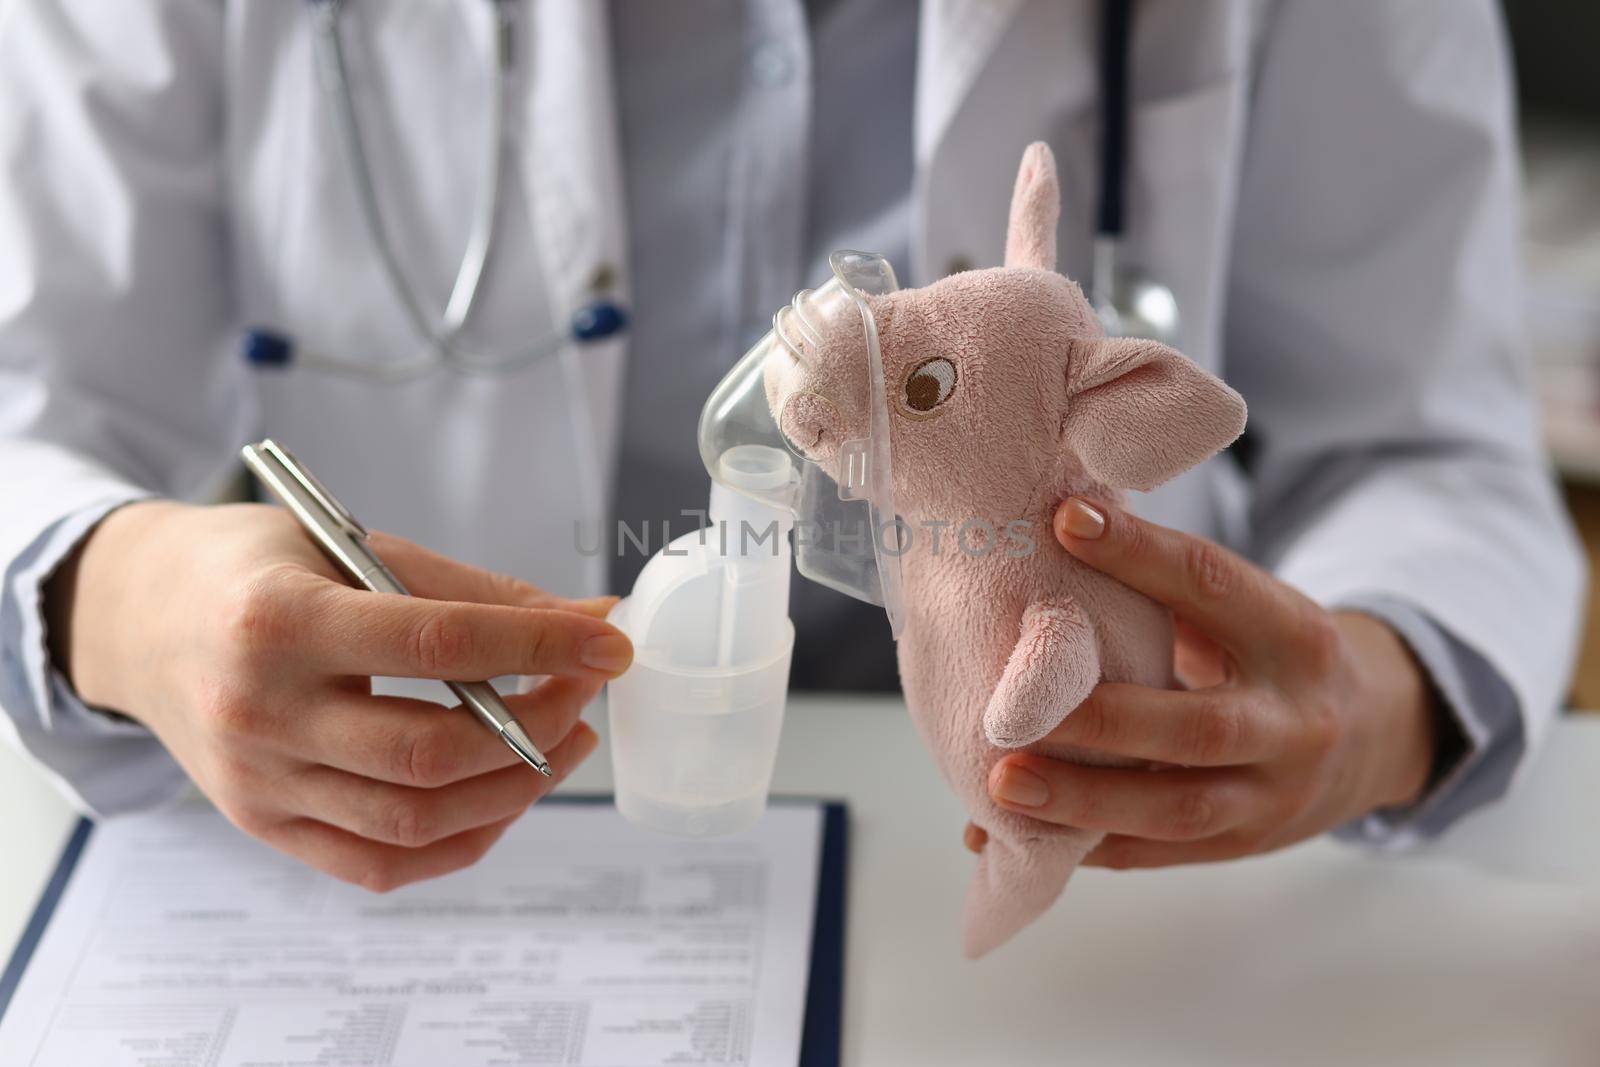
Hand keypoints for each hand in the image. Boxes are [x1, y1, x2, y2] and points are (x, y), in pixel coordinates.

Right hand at [46, 501, 632, 889]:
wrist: (138, 618)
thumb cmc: (258, 569)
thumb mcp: (356, 546)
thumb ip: (475, 592)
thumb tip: (595, 622)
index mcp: (279, 621)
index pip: (437, 645)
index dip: (539, 648)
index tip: (609, 644)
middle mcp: (260, 713)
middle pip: (431, 753)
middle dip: (538, 726)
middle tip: (584, 690)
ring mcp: (257, 784)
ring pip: (414, 821)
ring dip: (515, 789)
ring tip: (561, 739)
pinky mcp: (263, 827)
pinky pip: (381, 864)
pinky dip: (461, 839)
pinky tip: (502, 793)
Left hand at [964, 496, 1437, 868]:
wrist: (1374, 736)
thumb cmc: (1268, 653)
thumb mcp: (1251, 608)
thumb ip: (1171, 587)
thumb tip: (1058, 527)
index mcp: (1293, 636)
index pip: (1212, 586)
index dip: (1139, 554)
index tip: (1063, 523)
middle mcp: (1292, 721)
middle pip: (1198, 725)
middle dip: (1100, 718)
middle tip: (1011, 705)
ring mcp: (1272, 795)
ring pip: (1177, 807)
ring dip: (1082, 799)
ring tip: (1001, 781)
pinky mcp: (1240, 845)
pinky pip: (1155, 852)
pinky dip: (1081, 847)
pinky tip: (1011, 836)